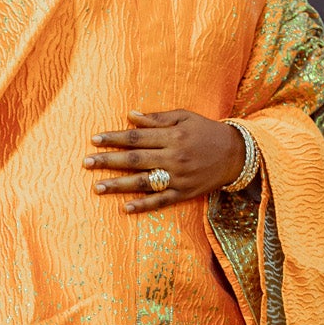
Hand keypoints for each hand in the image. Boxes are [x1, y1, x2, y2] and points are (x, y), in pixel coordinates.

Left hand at [85, 110, 244, 213]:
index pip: (137, 137)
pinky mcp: (185, 193)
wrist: (237, 154)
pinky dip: (143, 206)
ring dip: (118, 185)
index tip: (94, 139)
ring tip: (97, 187)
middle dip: (108, 161)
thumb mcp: (185, 117)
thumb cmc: (207, 131)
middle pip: (135, 159)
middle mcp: (174, 157)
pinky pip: (161, 201)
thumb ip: (157, 118)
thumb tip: (130, 116)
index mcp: (173, 136)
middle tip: (86, 162)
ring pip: (143, 182)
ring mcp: (179, 177)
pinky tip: (125, 208)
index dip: (114, 138)